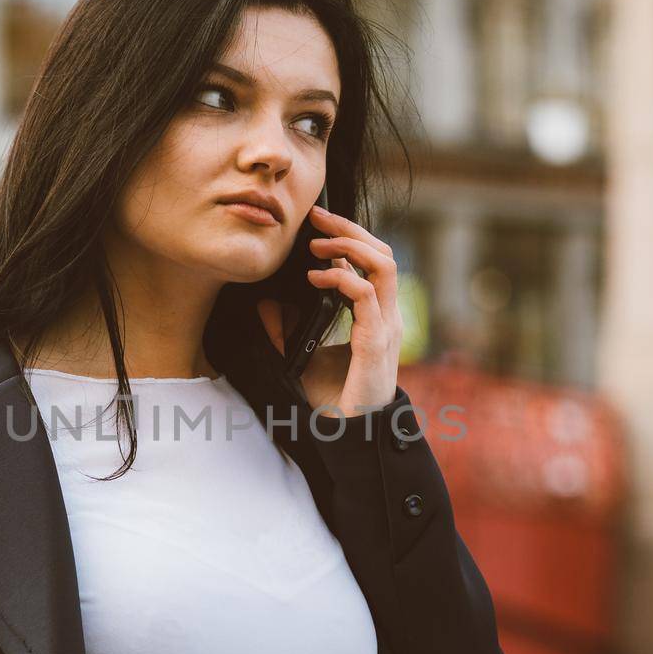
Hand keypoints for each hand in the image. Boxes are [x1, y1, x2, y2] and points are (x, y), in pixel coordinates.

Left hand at [256, 204, 402, 419]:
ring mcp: (386, 327)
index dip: (349, 238)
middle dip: (350, 229)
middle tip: (316, 217)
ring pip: (383, 265)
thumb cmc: (333, 400)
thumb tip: (266, 305)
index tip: (317, 227)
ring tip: (317, 245)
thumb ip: (287, 330)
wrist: (347, 436)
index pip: (374, 262)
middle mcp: (387, 316)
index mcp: (376, 316)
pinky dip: (340, 278)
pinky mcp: (376, 342)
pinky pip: (365, 296)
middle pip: (383, 253)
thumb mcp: (303, 356)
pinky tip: (315, 278)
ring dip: (349, 246)